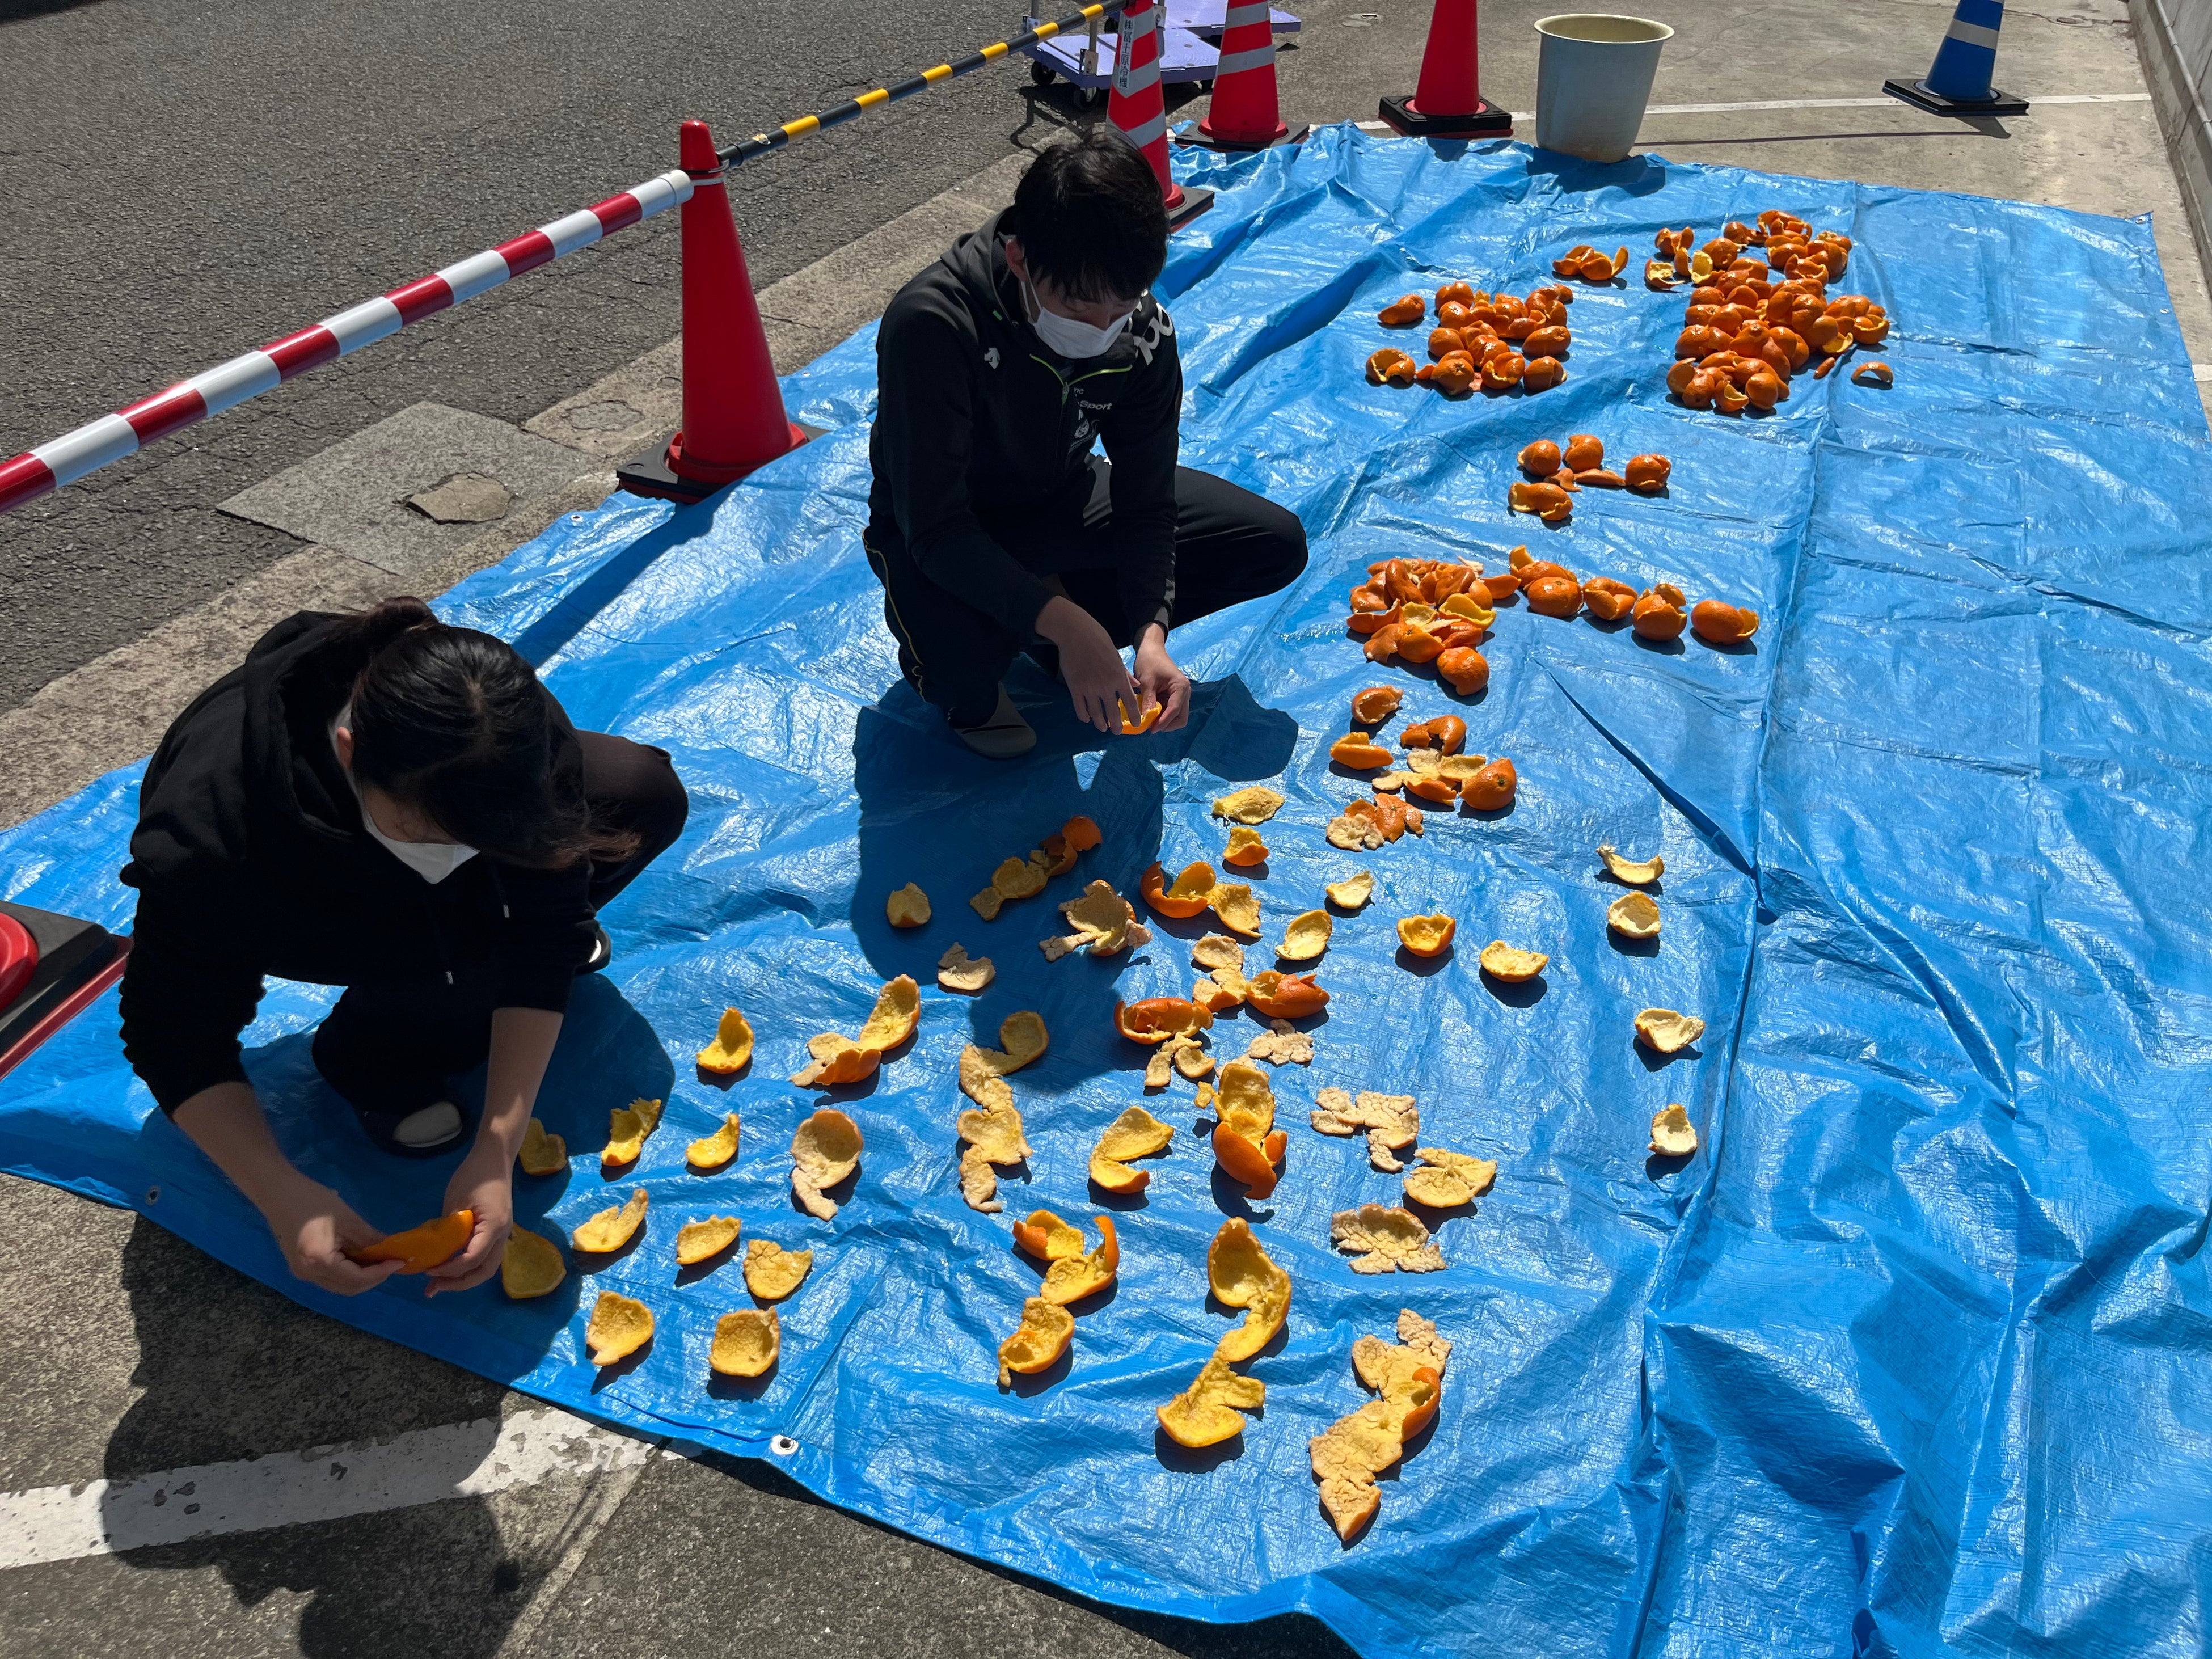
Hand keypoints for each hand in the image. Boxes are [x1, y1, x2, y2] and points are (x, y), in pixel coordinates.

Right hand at [263, 1178, 403, 1296]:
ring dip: (360, 1277)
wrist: (279, 1192)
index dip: (381, 1272)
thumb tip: (391, 1250)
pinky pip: (329, 1277)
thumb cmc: (313, 1201)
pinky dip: (347, 1272)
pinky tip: (359, 1258)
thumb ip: (370, 1239)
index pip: (357, 1279)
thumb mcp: (348, 1219)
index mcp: (319, 1262)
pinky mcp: (299, 1266)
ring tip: (378, 1260)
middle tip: (391, 1262)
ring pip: (339, 1285)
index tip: (400, 1261)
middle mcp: (308, 1274)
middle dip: (373, 1278)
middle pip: (348, 1288)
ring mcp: (302, 1272)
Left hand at [427, 1136, 515, 1296]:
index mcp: (493, 1227)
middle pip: (484, 1271)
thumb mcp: (456, 1202)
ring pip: (487, 1267)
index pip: (472, 1259)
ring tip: (441, 1283)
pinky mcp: (497, 1230)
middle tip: (434, 1288)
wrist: (494, 1157)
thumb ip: (448, 1229)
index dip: (450, 1270)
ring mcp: (502, 1233)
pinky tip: (452, 1266)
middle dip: (459, 1284)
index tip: (428, 1271)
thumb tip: (433, 1252)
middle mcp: (502, 1235)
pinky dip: (469, 1265)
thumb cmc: (474, 1175)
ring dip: (465, 1278)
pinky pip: (485, 1255)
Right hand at [1037, 595, 1138, 733]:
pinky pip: (1080, 709)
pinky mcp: (1075, 688)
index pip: (1130, 703)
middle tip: (1117, 732)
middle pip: (1113, 713)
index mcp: (1119, 678)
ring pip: (1096, 715)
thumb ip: (1125, 674)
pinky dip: (1085, 716)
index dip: (1133, 717)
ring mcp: (1089, 689)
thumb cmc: (1099, 642)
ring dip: (1100, 724)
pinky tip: (1087, 718)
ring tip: (1103, 728)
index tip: (1136, 724)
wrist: (1077, 634)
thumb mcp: (1117, 657)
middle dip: (1116, 726)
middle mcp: (1106, 686)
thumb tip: (1136, 686)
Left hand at [1132, 628, 1190, 731]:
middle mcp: (1185, 693)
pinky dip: (1162, 716)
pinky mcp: (1174, 697)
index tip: (1150, 729)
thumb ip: (1148, 701)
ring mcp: (1181, 695)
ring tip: (1149, 721)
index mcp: (1181, 687)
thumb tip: (1146, 719)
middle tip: (1150, 727)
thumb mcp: (1147, 681)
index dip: (1163, 722)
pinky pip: (1171, 711)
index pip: (1175, 710)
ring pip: (1177, 717)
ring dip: (1164, 721)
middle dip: (1167, 725)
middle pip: (1181, 718)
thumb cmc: (1149, 662)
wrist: (1151, 650)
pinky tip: (1150, 714)